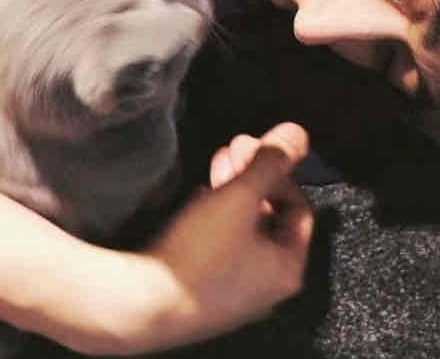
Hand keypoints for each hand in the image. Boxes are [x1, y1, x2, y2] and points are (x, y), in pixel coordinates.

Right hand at [41, 123, 312, 355]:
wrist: (140, 306)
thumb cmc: (199, 254)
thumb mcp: (241, 195)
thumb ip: (272, 160)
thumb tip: (298, 134)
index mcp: (288, 268)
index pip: (299, 207)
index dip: (279, 172)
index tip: (251, 149)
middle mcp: (267, 288)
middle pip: (270, 218)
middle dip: (252, 178)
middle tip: (231, 151)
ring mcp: (234, 295)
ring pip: (244, 232)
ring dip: (232, 194)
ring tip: (213, 170)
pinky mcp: (203, 296)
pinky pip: (220, 250)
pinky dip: (215, 220)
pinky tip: (196, 201)